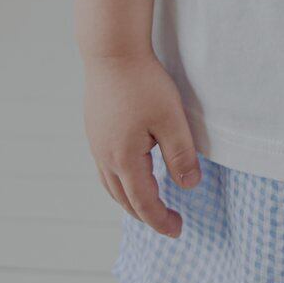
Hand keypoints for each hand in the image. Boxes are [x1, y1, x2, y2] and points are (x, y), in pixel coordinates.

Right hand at [82, 49, 201, 237]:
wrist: (111, 52)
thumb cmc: (143, 83)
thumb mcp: (171, 119)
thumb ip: (181, 155)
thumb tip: (189, 187)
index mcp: (124, 159)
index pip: (144, 202)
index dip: (161, 220)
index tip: (178, 230)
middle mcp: (105, 157)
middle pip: (124, 199)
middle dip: (147, 215)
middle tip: (169, 223)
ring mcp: (96, 144)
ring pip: (112, 185)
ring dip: (131, 200)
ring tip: (150, 204)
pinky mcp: (95, 130)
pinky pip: (106, 168)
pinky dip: (120, 181)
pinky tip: (131, 173)